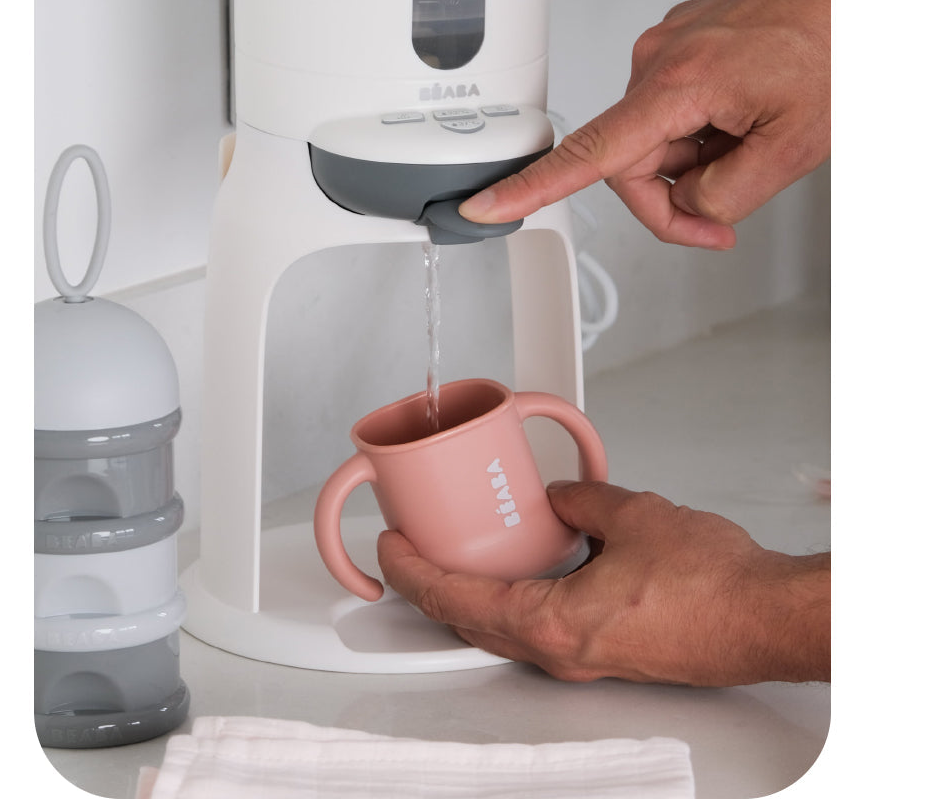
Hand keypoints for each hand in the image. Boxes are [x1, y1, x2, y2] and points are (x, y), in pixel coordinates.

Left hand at [377, 480, 829, 685]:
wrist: (765, 617)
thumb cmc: (713, 584)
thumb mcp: (631, 514)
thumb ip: (579, 500)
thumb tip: (558, 497)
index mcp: (554, 622)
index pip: (457, 599)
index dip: (413, 573)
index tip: (390, 552)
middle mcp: (562, 651)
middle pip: (470, 621)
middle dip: (432, 588)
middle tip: (411, 553)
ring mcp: (584, 658)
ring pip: (502, 628)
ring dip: (469, 596)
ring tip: (454, 558)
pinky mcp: (606, 652)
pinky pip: (538, 628)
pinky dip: (510, 600)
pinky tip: (520, 571)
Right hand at [458, 0, 830, 248]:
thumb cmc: (837, 42)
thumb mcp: (793, 147)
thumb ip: (724, 194)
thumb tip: (686, 205)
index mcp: (677, 84)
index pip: (588, 153)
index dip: (532, 188)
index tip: (489, 205)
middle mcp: (657, 60)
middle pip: (631, 161)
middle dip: (676, 194)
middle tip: (727, 211)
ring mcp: (667, 48)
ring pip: (655, 138)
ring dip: (698, 158)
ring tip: (752, 138)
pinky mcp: (681, 44)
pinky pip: (672, 109)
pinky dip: (703, 130)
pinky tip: (742, 114)